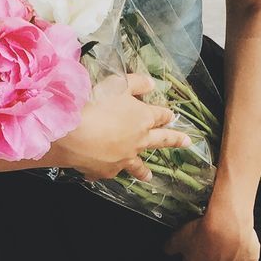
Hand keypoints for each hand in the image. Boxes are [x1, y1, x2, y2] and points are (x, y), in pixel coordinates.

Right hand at [47, 71, 190, 181]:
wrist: (73, 132)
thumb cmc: (96, 103)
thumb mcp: (117, 84)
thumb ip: (136, 83)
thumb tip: (152, 84)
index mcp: (143, 118)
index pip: (160, 115)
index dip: (166, 115)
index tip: (172, 116)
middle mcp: (138, 141)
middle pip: (160, 141)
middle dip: (174, 140)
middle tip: (186, 143)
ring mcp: (123, 158)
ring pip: (137, 165)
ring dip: (143, 170)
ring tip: (148, 176)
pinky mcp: (107, 171)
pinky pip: (109, 172)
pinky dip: (106, 171)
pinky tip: (101, 172)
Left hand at [163, 201, 260, 260]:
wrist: (226, 224)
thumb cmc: (205, 231)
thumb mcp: (178, 237)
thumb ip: (171, 247)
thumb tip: (167, 249)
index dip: (198, 253)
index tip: (200, 243)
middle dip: (214, 254)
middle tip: (214, 238)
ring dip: (230, 253)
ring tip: (228, 236)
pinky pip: (248, 257)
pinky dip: (246, 249)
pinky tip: (240, 238)